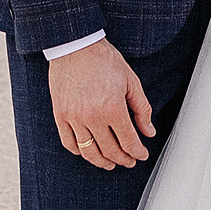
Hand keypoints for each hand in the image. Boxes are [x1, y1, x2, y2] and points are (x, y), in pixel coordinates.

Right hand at [47, 39, 155, 168]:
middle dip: (123, 159)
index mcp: (112, 108)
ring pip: (89, 151)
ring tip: (110, 163)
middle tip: (130, 160)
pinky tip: (88, 152)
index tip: (142, 154)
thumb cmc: (104, 59)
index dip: (137, 152)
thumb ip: (141, 109)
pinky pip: (69, 142)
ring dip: (102, 162)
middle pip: (110, 150)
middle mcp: (92, 117)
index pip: (128, 141)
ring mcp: (74, 118)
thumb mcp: (130, 81)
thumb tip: (149, 132)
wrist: (75, 45)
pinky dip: (79, 151)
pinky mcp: (61, 115)